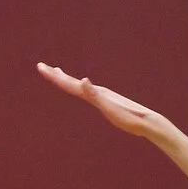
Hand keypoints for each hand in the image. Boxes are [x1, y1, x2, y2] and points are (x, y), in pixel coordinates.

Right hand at [36, 64, 176, 140]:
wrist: (146, 121)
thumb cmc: (128, 117)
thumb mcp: (110, 108)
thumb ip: (95, 95)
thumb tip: (83, 81)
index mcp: (94, 92)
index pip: (70, 83)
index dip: (54, 77)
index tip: (41, 67)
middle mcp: (97, 90)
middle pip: (72, 82)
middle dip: (56, 75)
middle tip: (42, 67)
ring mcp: (102, 95)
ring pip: (79, 85)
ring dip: (66, 79)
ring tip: (58, 73)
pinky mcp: (108, 101)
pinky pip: (88, 92)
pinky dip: (80, 87)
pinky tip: (82, 86)